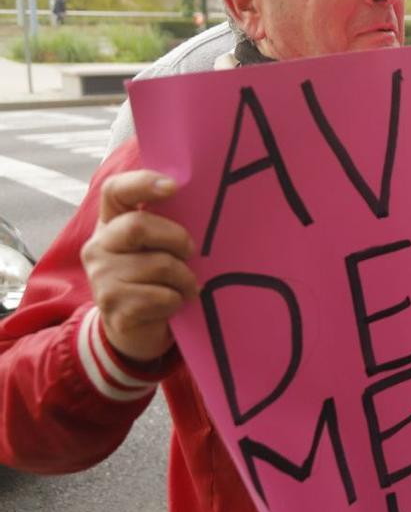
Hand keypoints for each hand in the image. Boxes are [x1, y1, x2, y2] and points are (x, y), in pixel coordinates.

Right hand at [81, 170, 197, 362]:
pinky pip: (160, 297)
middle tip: (191, 252)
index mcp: (112, 222)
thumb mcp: (160, 246)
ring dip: (185, 278)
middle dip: (176, 238)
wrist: (139, 328)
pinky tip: (174, 303)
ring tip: (188, 285)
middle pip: (138, 227)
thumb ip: (168, 223)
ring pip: (158, 265)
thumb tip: (210, 202)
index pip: (115, 191)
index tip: (173, 187)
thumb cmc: (158, 277)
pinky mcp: (113, 306)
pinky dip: (177, 300)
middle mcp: (99, 245)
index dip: (142, 183)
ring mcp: (101, 277)